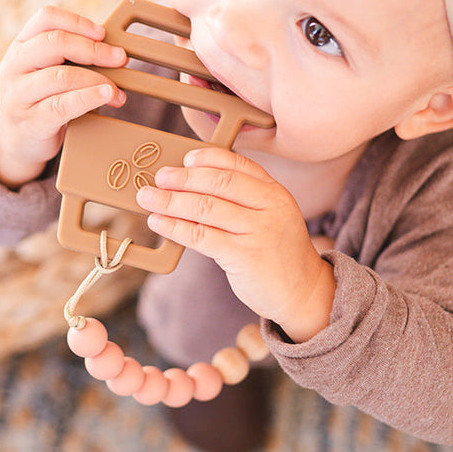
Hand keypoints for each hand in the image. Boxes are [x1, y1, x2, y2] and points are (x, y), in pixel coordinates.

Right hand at [0, 5, 128, 188]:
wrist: (18, 141)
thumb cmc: (41, 99)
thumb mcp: (45, 70)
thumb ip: (69, 56)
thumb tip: (113, 50)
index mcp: (20, 45)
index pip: (46, 18)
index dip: (77, 22)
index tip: (103, 34)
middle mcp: (15, 65)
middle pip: (54, 43)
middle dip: (93, 49)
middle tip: (119, 58)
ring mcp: (19, 94)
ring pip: (61, 76)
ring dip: (97, 80)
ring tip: (116, 89)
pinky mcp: (31, 120)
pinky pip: (62, 105)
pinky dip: (89, 98)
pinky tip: (106, 96)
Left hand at [136, 148, 335, 342]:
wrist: (304, 292)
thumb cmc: (278, 254)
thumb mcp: (273, 217)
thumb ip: (245, 200)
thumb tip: (194, 185)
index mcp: (275, 192)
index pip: (238, 164)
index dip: (208, 158)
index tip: (186, 158)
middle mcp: (270, 206)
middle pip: (218, 183)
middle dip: (183, 178)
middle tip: (159, 177)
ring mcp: (258, 231)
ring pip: (205, 207)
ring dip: (170, 201)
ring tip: (148, 197)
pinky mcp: (244, 256)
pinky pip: (200, 236)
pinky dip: (174, 226)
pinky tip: (158, 222)